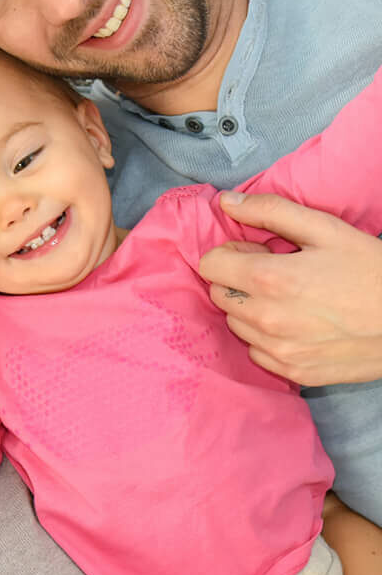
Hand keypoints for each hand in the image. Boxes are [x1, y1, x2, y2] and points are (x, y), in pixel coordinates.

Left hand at [200, 192, 381, 385]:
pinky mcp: (292, 372)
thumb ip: (272, 211)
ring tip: (292, 299)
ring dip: (251, 309)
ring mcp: (278, 350)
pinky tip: (300, 325)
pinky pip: (257, 351)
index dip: (232, 253)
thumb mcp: (328, 230)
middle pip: (218, 294)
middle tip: (279, 273)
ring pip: (236, 323)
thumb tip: (225, 202)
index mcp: (270, 279)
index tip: (258, 252)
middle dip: (238, 279)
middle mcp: (266, 319)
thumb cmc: (373, 271)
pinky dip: (268, 337)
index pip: (209, 265)